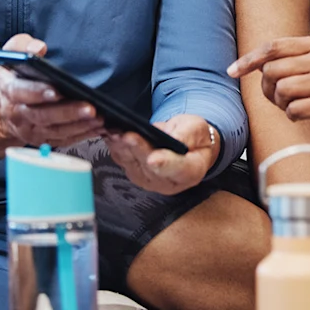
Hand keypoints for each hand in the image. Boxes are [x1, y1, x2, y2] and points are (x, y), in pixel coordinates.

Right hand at [0, 34, 104, 154]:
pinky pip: (62, 140)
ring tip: (99, 118)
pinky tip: (98, 128)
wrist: (1, 107)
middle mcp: (18, 113)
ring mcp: (29, 129)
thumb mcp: (12, 55)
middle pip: (43, 116)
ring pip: (55, 131)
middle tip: (89, 108)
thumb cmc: (13, 77)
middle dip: (67, 113)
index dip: (38, 92)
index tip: (57, 91)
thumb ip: (23, 46)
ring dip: (78, 126)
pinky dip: (81, 135)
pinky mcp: (41, 139)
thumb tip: (38, 48)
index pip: (22, 92)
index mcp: (9, 90)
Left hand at [105, 114, 219, 195]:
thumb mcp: (198, 128)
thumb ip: (188, 134)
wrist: (186, 146)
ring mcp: (149, 180)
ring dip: (122, 148)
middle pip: (149, 166)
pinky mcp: (134, 173)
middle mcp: (168, 182)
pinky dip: (115, 146)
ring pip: (132, 163)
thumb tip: (171, 136)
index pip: (178, 169)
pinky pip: (122, 160)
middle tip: (127, 136)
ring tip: (115, 132)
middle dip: (137, 150)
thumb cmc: (194, 137)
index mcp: (191, 171)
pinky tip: (110, 134)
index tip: (154, 159)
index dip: (165, 164)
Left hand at [228, 37, 309, 139]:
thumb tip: (259, 65)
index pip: (273, 47)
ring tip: (294, 107)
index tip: (233, 70)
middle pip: (273, 70)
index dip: (249, 59)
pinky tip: (304, 115)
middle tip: (278, 99)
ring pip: (282, 90)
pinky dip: (292, 115)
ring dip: (281, 104)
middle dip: (268, 89)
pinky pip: (295, 110)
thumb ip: (296, 59)